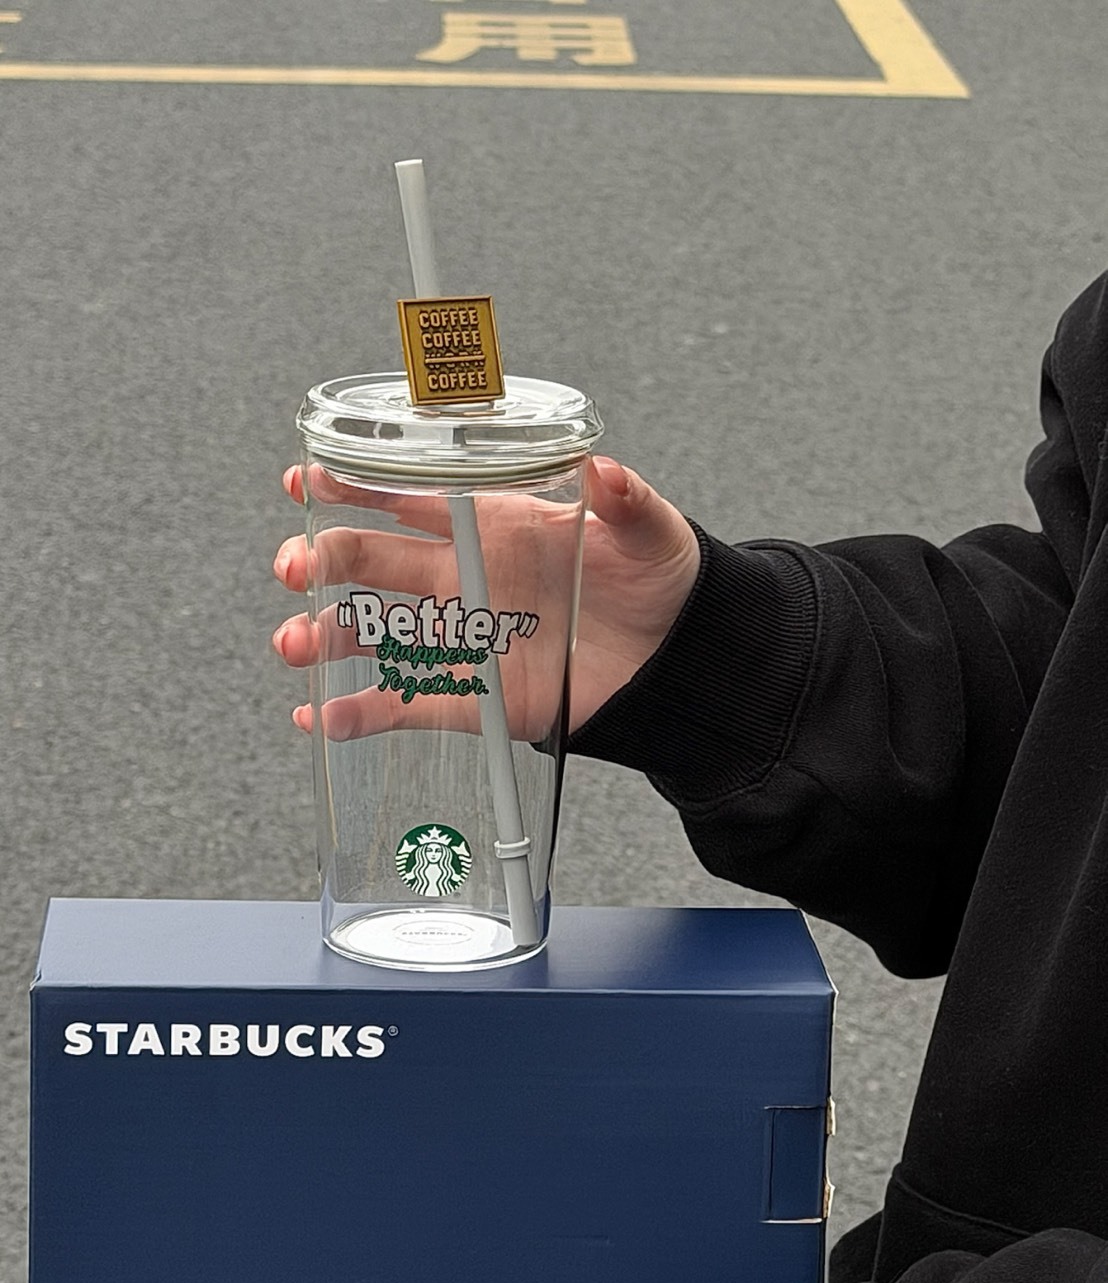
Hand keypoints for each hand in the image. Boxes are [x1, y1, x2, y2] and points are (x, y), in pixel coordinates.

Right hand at [272, 457, 699, 738]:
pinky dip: (365, 714)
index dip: (355, 487)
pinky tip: (322, 719)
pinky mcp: (483, 699)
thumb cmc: (659, 581)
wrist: (680, 658)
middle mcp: (467, 580)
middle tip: (292, 567)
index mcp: (493, 526)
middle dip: (324, 562)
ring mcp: (469, 640)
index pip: (409, 498)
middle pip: (376, 566)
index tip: (306, 481)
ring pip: (381, 636)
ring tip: (294, 645)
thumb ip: (624, 500)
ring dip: (330, 639)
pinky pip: (414, 705)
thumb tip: (605, 470)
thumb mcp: (648, 532)